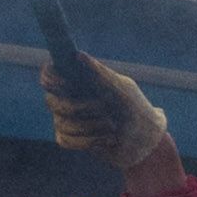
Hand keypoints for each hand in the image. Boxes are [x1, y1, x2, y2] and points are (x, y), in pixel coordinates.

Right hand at [43, 54, 176, 172]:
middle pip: (51, 102)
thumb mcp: (124, 90)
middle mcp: (69, 98)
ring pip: (61, 123)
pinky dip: (89, 141)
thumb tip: (78, 55)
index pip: (49, 75)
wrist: (147, 141)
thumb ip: (101, 74)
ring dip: (91, 127)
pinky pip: (65, 140)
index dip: (51, 79)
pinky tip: (106, 140)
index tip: (66, 84)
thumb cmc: (137, 110)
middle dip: (79, 107)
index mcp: (79, 82)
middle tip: (103, 107)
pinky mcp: (70, 138)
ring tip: (112, 127)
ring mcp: (67, 119)